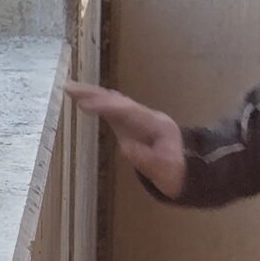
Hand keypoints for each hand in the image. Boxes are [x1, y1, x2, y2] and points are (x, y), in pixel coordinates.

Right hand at [62, 81, 187, 199]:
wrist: (190, 171)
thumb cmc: (175, 173)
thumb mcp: (164, 171)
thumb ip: (146, 159)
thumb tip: (126, 147)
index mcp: (156, 124)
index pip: (127, 111)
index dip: (106, 105)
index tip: (84, 104)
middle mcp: (148, 116)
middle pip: (119, 101)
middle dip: (94, 94)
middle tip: (69, 87)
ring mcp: (142, 118)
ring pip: (117, 102)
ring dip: (95, 94)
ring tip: (71, 89)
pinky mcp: (136, 124)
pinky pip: (116, 108)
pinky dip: (101, 102)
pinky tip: (87, 99)